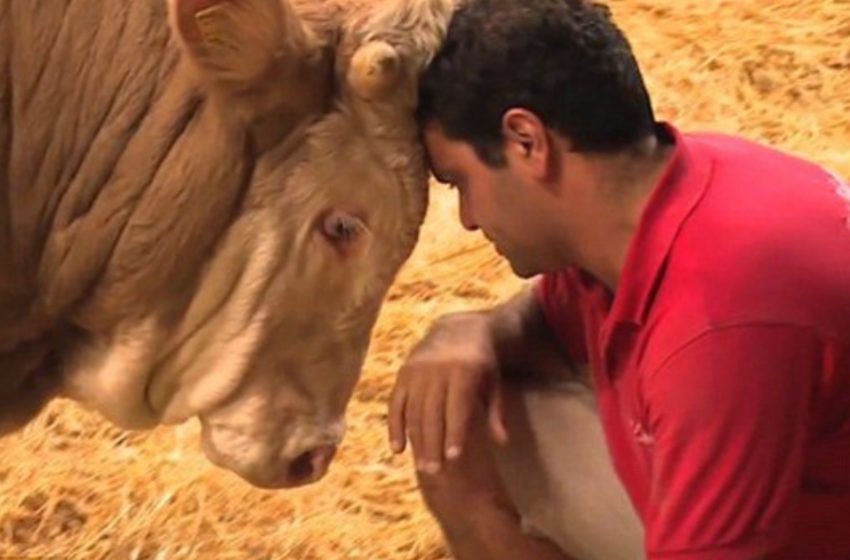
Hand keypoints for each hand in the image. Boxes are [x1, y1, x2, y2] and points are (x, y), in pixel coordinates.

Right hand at [388, 312, 509, 473]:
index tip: (453, 458)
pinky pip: (396, 403)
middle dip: (433, 444)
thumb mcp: (494, 381)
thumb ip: (497, 411)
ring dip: (416, 441)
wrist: (458, 330)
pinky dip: (395, 426)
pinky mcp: (403, 373)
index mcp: (462, 371)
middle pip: (432, 413)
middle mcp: (436, 370)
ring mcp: (417, 371)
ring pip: (413, 411)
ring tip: (422, 466)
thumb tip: (503, 442)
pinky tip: (398, 448)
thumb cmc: (481, 362)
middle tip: (434, 472)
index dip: (454, 433)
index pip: (456, 408)